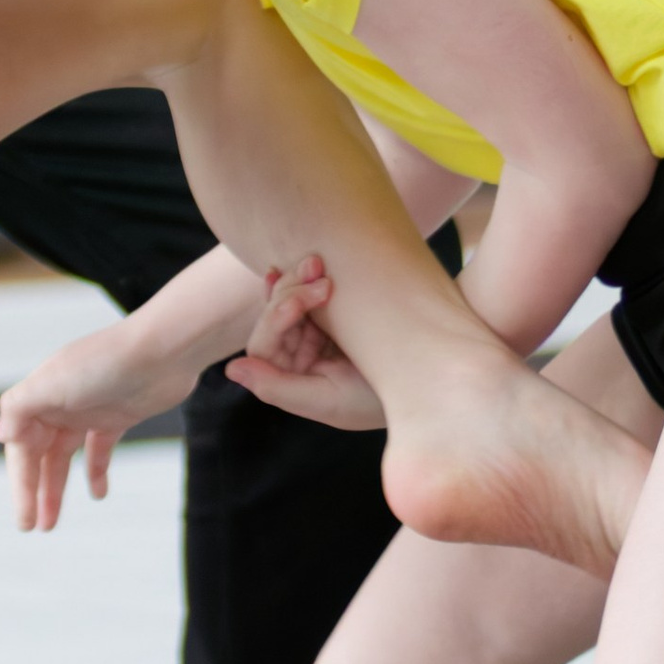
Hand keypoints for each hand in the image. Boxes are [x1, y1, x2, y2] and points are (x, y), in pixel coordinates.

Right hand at [0, 318, 191, 529]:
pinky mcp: (118, 416)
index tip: (25, 517)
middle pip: (39, 456)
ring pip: (65, 457)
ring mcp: (89, 410)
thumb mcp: (54, 382)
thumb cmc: (107, 361)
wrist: (163, 350)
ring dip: (57, 488)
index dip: (20, 483)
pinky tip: (98, 493)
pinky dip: (96, 471)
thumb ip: (21, 406)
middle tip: (34, 527)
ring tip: (51, 522)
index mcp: (40, 394)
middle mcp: (61, 403)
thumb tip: (2, 436)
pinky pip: (99, 450)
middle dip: (35, 491)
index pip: (21, 448)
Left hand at [223, 260, 387, 433]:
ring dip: (299, 279)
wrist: (431, 378)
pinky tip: (300, 264)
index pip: (264, 347)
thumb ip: (278, 388)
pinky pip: (311, 294)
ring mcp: (318, 336)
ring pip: (291, 301)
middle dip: (290, 293)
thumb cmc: (382, 399)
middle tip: (320, 268)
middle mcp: (299, 359)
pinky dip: (303, 279)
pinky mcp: (338, 317)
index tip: (304, 300)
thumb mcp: (331, 401)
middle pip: (274, 319)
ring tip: (320, 262)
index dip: (276, 319)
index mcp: (293, 382)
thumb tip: (232, 369)